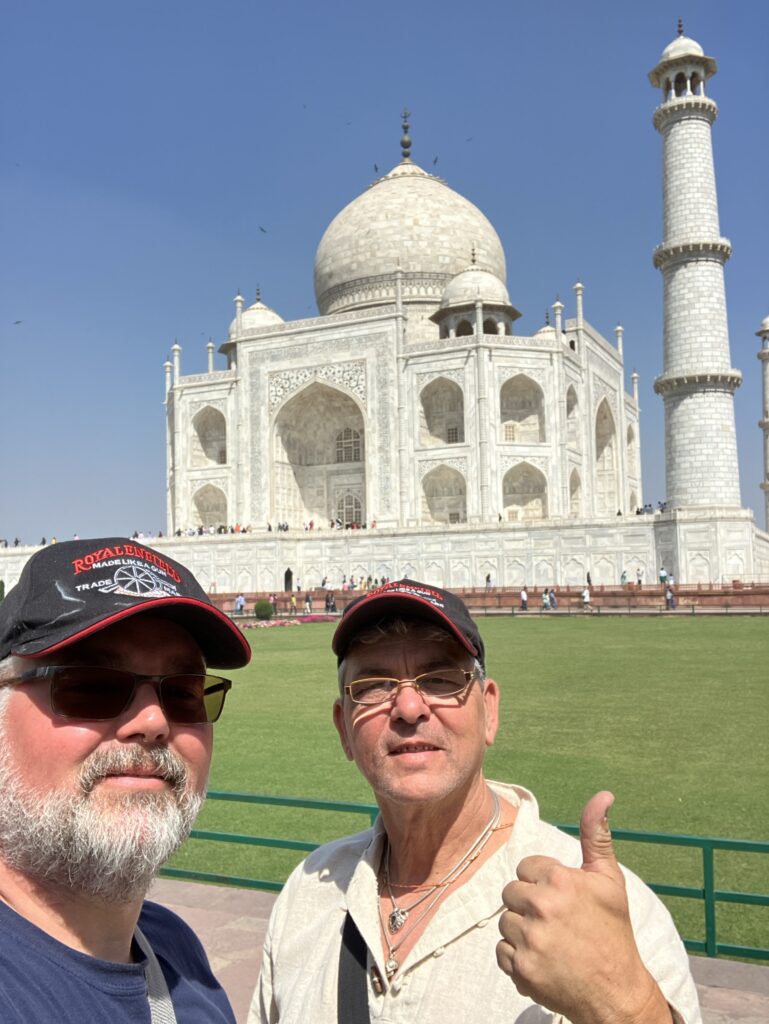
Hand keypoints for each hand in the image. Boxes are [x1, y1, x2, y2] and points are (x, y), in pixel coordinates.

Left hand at [496, 792, 670, 1023]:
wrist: (617, 993)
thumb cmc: (613, 932)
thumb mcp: (609, 880)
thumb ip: (596, 835)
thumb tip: (603, 794)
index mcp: (560, 880)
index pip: (525, 868)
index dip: (543, 883)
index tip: (563, 900)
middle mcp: (541, 907)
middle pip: (511, 893)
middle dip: (529, 905)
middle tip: (557, 922)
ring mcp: (530, 940)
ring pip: (505, 923)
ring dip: (522, 931)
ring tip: (552, 942)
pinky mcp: (521, 968)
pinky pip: (501, 952)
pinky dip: (518, 958)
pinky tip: (543, 961)